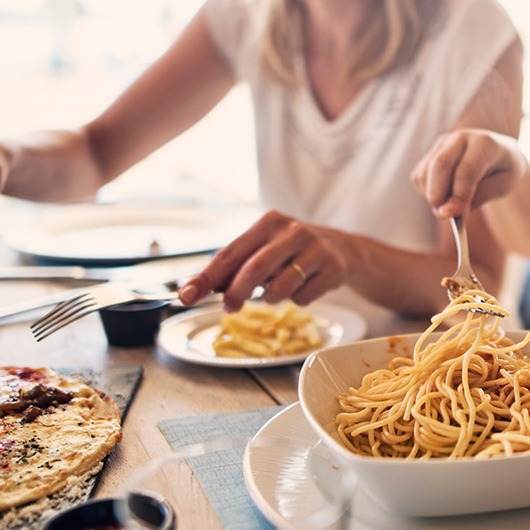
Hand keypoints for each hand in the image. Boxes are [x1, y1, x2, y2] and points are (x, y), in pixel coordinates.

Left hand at [177, 210, 349, 310]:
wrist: (343, 249)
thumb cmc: (292, 251)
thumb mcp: (264, 249)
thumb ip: (233, 267)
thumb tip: (195, 289)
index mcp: (269, 222)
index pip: (230, 253)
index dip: (206, 277)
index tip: (186, 296)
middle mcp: (293, 230)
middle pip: (254, 269)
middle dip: (236, 294)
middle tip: (229, 307)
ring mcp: (317, 248)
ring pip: (280, 288)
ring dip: (271, 298)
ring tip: (277, 290)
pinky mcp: (334, 267)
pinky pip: (304, 297)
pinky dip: (298, 300)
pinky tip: (305, 286)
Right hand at [412, 129, 524, 217]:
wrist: (500, 151)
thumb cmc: (504, 170)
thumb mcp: (504, 185)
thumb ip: (480, 197)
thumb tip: (451, 211)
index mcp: (485, 143)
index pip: (466, 170)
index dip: (459, 195)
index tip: (456, 216)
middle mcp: (461, 137)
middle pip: (440, 165)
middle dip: (438, 195)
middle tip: (445, 215)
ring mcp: (444, 142)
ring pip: (425, 172)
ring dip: (432, 195)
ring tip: (451, 204)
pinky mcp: (432, 150)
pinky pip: (419, 176)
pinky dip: (426, 192)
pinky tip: (445, 195)